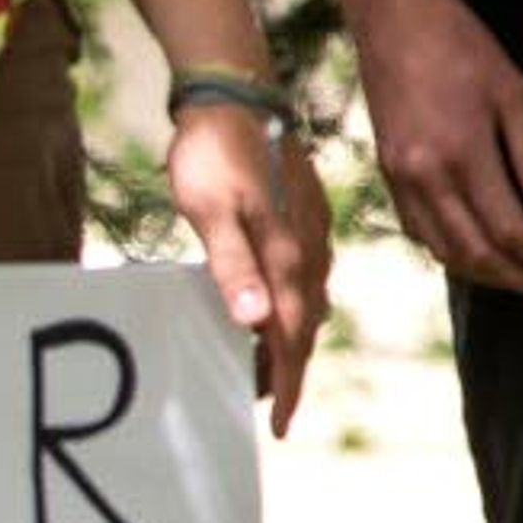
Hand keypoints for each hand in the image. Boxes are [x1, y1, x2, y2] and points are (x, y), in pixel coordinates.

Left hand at [167, 107, 333, 437]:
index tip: (279, 426)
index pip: (292, 338)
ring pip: (305, 303)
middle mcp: (309, 252)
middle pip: (304, 328)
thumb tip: (255, 323)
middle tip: (270, 410)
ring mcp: (310, 234)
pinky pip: (302, 277)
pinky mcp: (303, 218)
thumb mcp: (212, 213)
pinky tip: (269, 307)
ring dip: (289, 339)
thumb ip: (232, 267)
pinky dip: (288, 304)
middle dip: (289, 372)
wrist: (235, 96)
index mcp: (288, 258)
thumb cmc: (214, 155)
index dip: (287, 385)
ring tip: (264, 368)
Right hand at [348, 0, 522, 303]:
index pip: (510, 230)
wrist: (394, 21)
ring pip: (443, 251)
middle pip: (476, 253)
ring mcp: (401, 178)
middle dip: (521, 281)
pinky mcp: (388, 174)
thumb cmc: (462, 46)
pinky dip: (450, 253)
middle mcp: (426, 175)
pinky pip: (419, 231)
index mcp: (463, 153)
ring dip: (486, 275)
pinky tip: (476, 255)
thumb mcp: (515, 91)